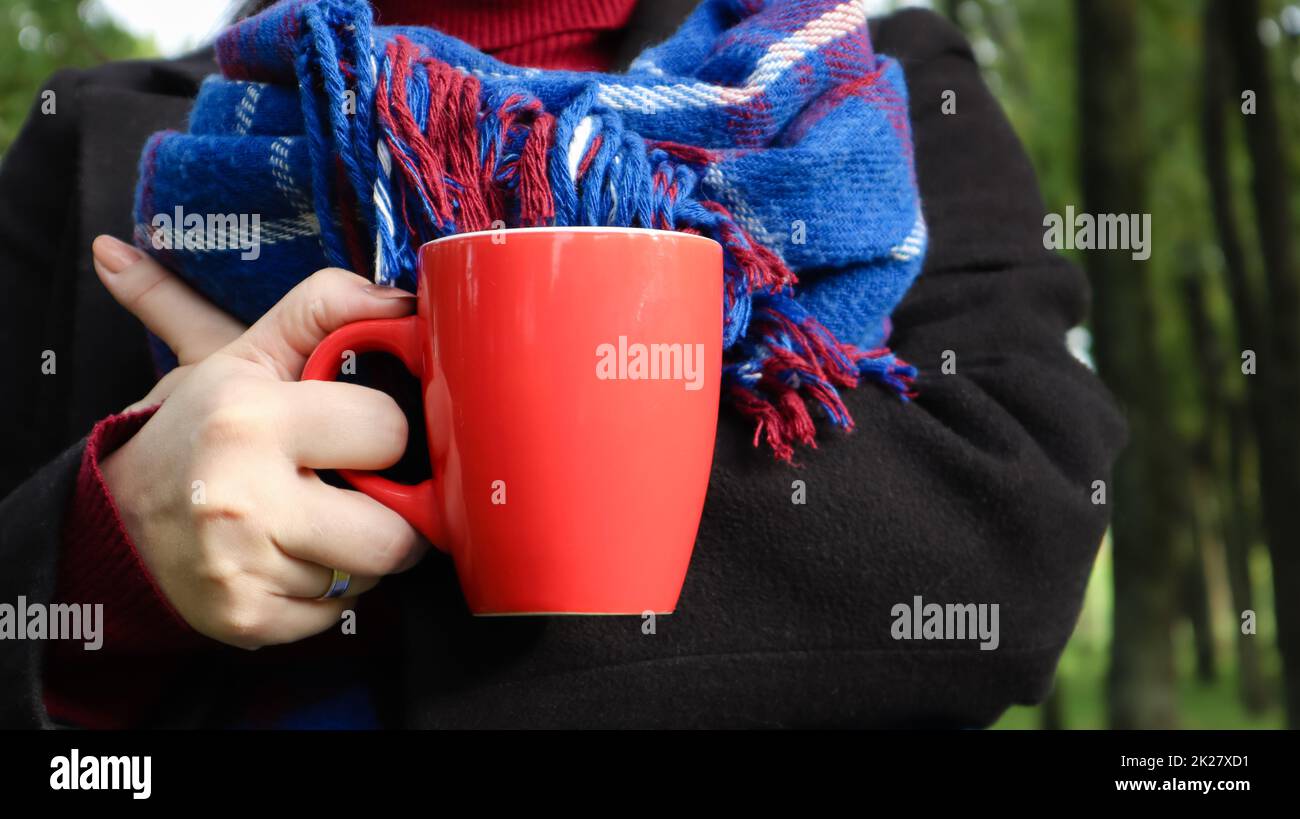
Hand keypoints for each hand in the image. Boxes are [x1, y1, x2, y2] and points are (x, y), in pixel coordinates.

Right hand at [92, 235, 428, 648]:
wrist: (112, 518)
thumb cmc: (196, 430)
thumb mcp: (245, 354)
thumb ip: (322, 309)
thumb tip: (401, 298)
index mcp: (249, 417)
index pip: (388, 430)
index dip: (383, 431)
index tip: (357, 432)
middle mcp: (241, 497)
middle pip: (395, 532)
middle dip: (389, 509)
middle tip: (355, 488)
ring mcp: (242, 568)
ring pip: (371, 574)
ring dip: (359, 552)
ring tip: (316, 520)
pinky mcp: (246, 621)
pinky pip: (339, 614)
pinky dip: (328, 592)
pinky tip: (291, 558)